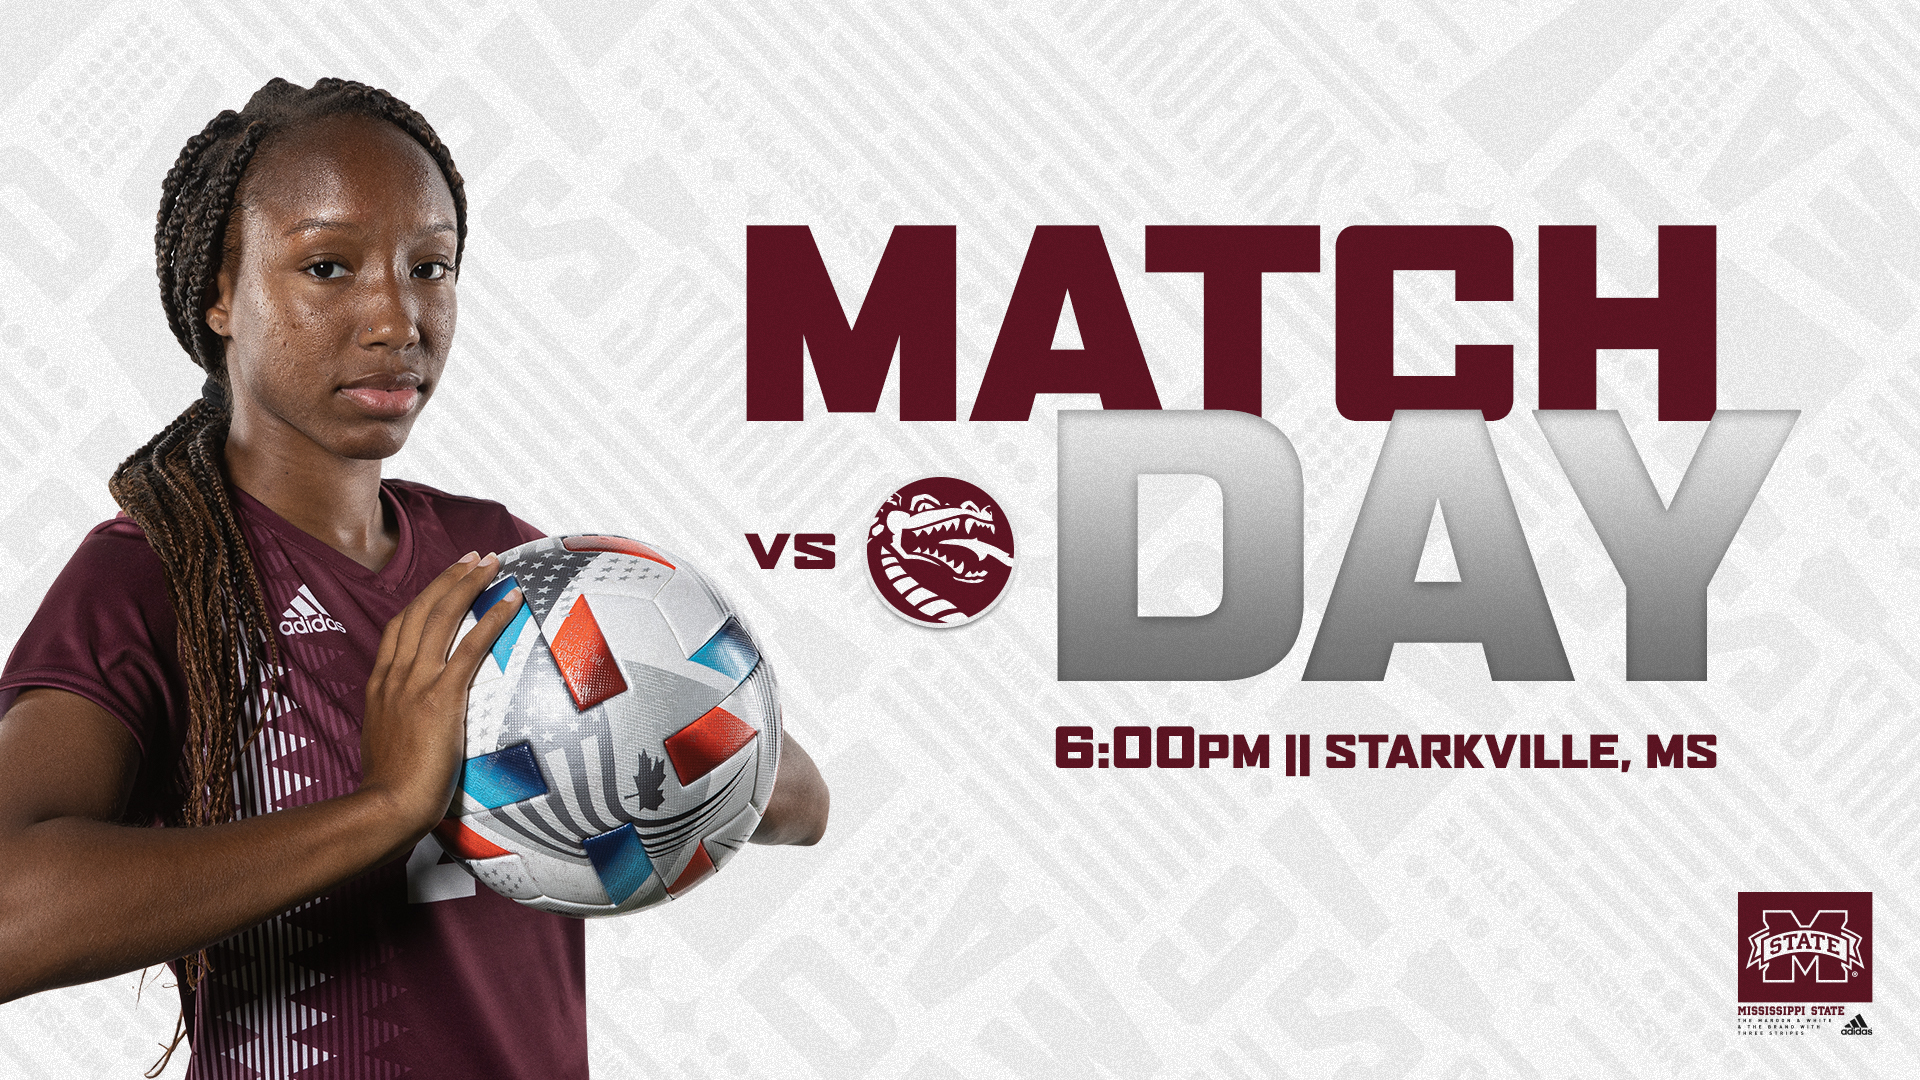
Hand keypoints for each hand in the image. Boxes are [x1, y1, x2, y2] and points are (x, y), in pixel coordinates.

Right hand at [359, 552, 522, 844]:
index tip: (444, 580)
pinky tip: (510, 599)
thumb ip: (402, 719)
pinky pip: (470, 647)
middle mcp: (395, 675)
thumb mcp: (389, 741)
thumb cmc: (390, 787)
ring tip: (492, 563)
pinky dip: (491, 617)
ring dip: (469, 584)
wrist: (384, 807)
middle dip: (449, 578)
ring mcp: (415, 684)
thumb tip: (420, 720)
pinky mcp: (440, 698)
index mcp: (380, 684)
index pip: (400, 627)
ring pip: (442, 618)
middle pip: (420, 611)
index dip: (423, 598)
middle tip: (474, 557)